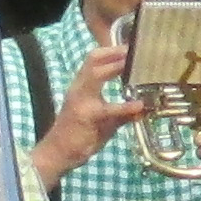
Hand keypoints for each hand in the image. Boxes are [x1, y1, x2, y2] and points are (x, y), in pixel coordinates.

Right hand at [26, 27, 134, 174]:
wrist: (57, 154)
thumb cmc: (79, 137)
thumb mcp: (104, 122)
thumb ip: (122, 114)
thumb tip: (144, 109)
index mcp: (81, 87)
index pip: (94, 60)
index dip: (112, 51)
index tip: (132, 47)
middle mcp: (79, 89)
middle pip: (93, 60)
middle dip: (115, 53)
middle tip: (137, 50)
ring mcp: (81, 101)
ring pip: (95, 74)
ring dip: (116, 67)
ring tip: (137, 66)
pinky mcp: (86, 117)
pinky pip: (107, 109)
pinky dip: (124, 106)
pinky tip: (138, 106)